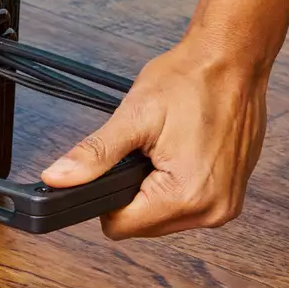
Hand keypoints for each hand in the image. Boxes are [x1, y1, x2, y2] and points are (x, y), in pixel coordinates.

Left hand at [40, 40, 268, 238]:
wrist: (232, 61)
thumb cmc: (190, 80)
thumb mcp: (134, 116)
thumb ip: (94, 155)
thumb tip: (56, 178)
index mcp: (185, 196)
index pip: (120, 226)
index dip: (109, 195)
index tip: (122, 161)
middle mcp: (211, 211)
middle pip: (143, 224)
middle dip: (136, 189)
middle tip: (148, 148)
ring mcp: (225, 206)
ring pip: (164, 218)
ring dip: (157, 188)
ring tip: (169, 147)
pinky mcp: (232, 197)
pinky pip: (188, 206)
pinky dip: (178, 184)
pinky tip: (185, 152)